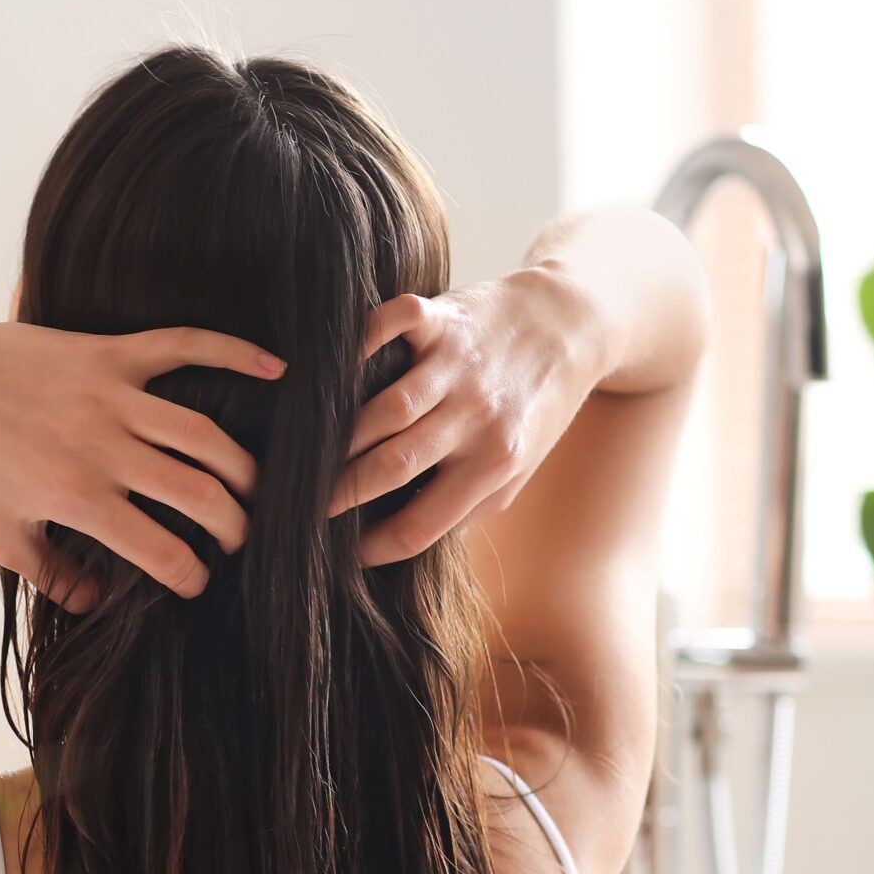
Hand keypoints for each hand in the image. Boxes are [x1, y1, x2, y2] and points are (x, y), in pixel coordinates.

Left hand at [0, 320, 283, 608]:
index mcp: (77, 498)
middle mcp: (102, 448)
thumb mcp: (0, 534)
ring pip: (205, 434)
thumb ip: (53, 576)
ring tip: (254, 488)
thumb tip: (98, 605)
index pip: (161, 551)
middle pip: (200, 494)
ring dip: (243, 466)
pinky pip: (184, 347)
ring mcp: (109, 395)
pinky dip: (235, 352)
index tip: (198, 583)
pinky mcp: (108, 352)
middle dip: (235, 526)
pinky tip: (277, 367)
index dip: (191, 576)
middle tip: (241, 539)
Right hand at [329, 268, 603, 565]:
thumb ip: (466, 503)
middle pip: (393, 467)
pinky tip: (330, 371)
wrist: (571, 325)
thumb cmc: (534, 406)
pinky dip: (359, 343)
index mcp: (495, 465)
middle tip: (302, 506)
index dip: (373, 548)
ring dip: (337, 436)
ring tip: (306, 455)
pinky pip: (392, 327)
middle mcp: (477, 417)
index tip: (341, 555)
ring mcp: (459, 366)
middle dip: (339, 493)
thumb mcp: (517, 470)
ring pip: (384, 409)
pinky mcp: (445, 318)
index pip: (421, 525)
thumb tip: (397, 537)